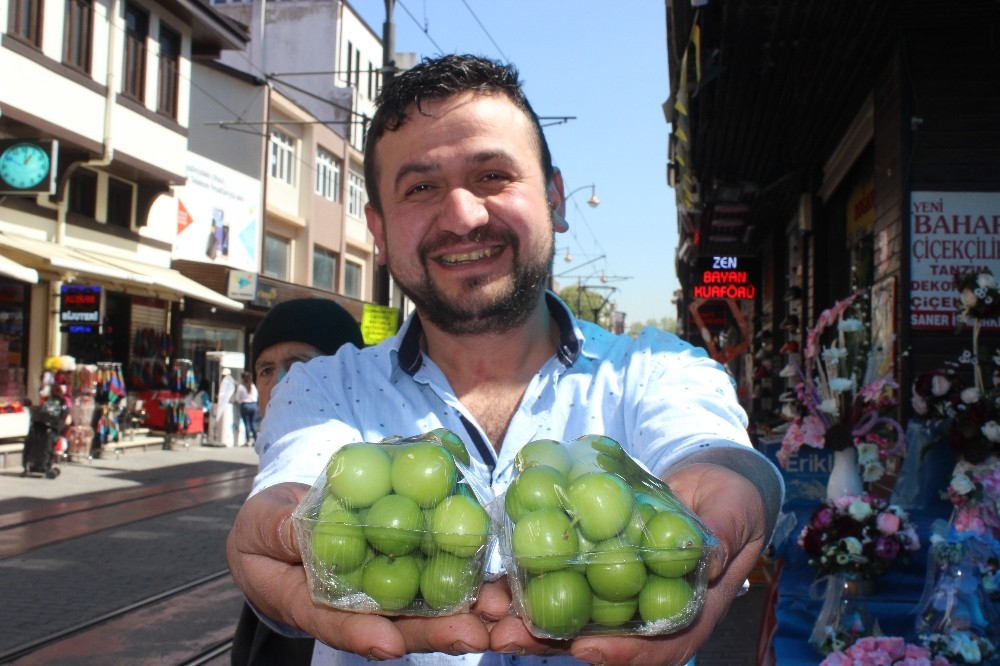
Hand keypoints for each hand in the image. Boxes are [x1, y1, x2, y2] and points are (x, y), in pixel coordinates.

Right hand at [226, 483, 497, 658]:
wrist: (288, 514)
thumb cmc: (266, 525)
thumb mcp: (261, 525)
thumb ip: (281, 531)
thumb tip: (301, 531)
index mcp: (309, 602)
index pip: (334, 622)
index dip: (361, 633)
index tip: (389, 644)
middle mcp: (355, 603)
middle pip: (397, 624)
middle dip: (435, 633)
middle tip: (473, 636)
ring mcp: (384, 583)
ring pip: (426, 604)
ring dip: (465, 610)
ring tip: (500, 612)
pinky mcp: (408, 557)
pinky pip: (437, 566)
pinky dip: (468, 572)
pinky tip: (500, 579)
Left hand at [487, 463, 766, 665]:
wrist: (710, 485)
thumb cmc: (731, 504)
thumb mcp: (735, 514)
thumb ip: (723, 535)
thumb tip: (709, 555)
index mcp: (688, 613)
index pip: (659, 646)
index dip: (623, 653)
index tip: (586, 651)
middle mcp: (647, 612)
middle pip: (599, 639)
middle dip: (551, 643)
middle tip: (508, 636)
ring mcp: (618, 591)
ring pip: (571, 614)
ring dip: (526, 618)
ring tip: (485, 612)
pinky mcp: (594, 565)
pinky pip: (560, 578)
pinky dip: (528, 581)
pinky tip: (493, 579)